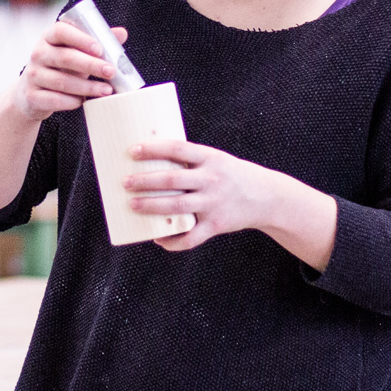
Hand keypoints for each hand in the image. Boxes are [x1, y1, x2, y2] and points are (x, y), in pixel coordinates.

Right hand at [10, 21, 123, 120]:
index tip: (99, 49)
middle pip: (65, 57)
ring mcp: (33, 75)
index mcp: (48, 38)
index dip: (80, 38)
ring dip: (87, 87)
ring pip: (62, 81)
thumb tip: (121, 33)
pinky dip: (71, 102)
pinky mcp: (32, 96)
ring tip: (106, 90)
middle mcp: (38, 54)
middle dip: (91, 65)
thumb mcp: (74, 52)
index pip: (60, 31)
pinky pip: (54, 99)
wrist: (31, 93)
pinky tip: (83, 101)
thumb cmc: (59, 68)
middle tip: (111, 72)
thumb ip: (96, 43)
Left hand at [118, 138, 302, 254]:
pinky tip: (157, 239)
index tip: (132, 151)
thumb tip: (150, 160)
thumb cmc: (231, 175)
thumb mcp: (215, 160)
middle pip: (172, 179)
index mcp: (210, 158)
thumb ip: (189, 161)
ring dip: (151, 206)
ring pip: (176, 207)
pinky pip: (191, 237)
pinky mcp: (216, 225)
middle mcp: (211, 180)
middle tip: (125, 182)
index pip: (177, 149)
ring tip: (132, 205)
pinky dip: (172, 241)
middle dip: (145, 181)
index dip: (153, 149)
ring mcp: (213, 204)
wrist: (266, 197)